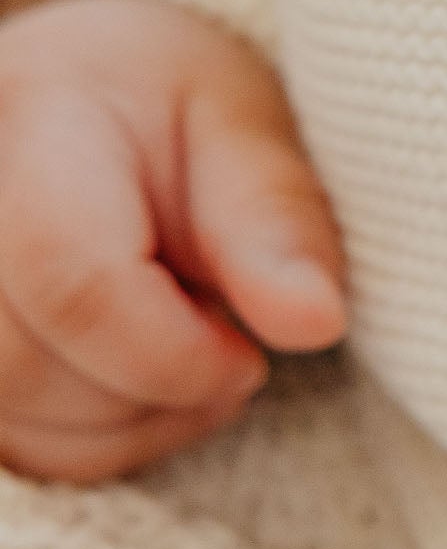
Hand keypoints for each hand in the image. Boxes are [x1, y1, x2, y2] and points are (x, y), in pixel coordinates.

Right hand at [0, 0, 346, 481]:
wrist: (82, 100)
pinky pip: (21, 448)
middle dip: (161, 382)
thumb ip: (276, 218)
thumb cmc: (168, 107)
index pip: (74, 284)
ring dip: (138, 416)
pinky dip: (100, 436)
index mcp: (34, 125)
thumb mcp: (244, 124)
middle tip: (224, 329)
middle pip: (32, 369)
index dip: (179, 353)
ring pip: (23, 423)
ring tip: (186, 336)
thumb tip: (315, 321)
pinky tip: (140, 370)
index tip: (250, 352)